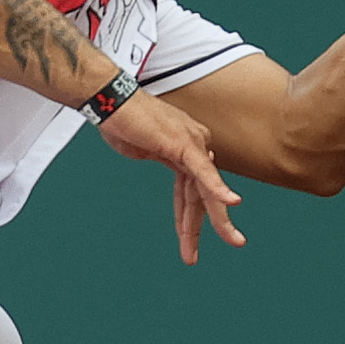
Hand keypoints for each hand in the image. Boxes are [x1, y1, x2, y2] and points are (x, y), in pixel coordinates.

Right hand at [97, 89, 245, 264]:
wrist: (109, 101)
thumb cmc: (122, 121)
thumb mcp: (144, 148)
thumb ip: (159, 156)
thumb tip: (158, 156)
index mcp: (188, 148)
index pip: (196, 190)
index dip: (192, 218)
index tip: (189, 240)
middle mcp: (196, 144)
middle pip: (206, 192)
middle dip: (219, 221)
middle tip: (236, 242)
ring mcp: (192, 143)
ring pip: (207, 188)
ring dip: (218, 217)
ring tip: (233, 239)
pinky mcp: (183, 144)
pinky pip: (202, 172)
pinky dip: (218, 188)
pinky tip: (231, 203)